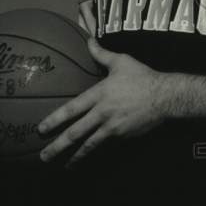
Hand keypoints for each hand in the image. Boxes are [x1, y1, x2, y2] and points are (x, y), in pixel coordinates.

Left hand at [37, 37, 170, 164]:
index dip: (54, 120)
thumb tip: (88, 39)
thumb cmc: (142, 77)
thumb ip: (101, 54)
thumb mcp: (121, 62)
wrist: (165, 97)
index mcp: (98, 95)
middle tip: (43, 157)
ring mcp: (113, 128)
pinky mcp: (123, 136)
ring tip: (64, 166)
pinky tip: (88, 160)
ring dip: (75, 157)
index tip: (40, 129)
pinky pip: (106, 145)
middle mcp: (102, 114)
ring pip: (89, 145)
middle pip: (76, 133)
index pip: (71, 109)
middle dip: (58, 146)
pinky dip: (96, 153)